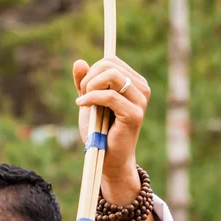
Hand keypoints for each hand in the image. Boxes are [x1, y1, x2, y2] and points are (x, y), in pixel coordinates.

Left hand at [73, 56, 150, 200]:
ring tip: (83, 102)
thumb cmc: (99, 132)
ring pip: (111, 76)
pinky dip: (91, 98)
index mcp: (134, 82)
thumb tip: (78, 62)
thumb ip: (84, 82)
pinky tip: (82, 105)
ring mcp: (140, 101)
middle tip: (82, 96)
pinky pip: (110, 96)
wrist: (107, 159)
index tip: (83, 90)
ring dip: (90, 87)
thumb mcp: (89, 102)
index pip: (110, 61)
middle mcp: (141, 88)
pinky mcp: (134, 114)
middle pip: (109, 64)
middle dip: (89, 78)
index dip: (92, 71)